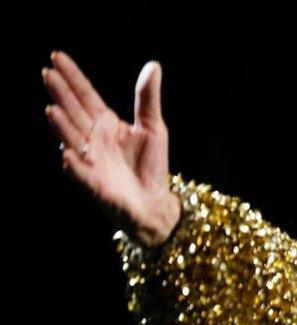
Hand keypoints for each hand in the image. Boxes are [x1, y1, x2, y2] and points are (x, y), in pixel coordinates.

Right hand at [42, 51, 180, 247]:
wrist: (153, 200)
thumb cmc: (150, 164)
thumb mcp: (154, 127)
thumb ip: (147, 98)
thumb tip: (153, 65)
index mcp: (105, 123)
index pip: (85, 95)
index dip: (73, 77)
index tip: (57, 56)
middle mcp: (92, 138)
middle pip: (74, 112)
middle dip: (61, 95)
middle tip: (47, 74)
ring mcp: (90, 160)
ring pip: (72, 139)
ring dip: (61, 126)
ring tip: (51, 110)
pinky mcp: (94, 183)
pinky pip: (81, 173)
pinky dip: (73, 165)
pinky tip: (66, 154)